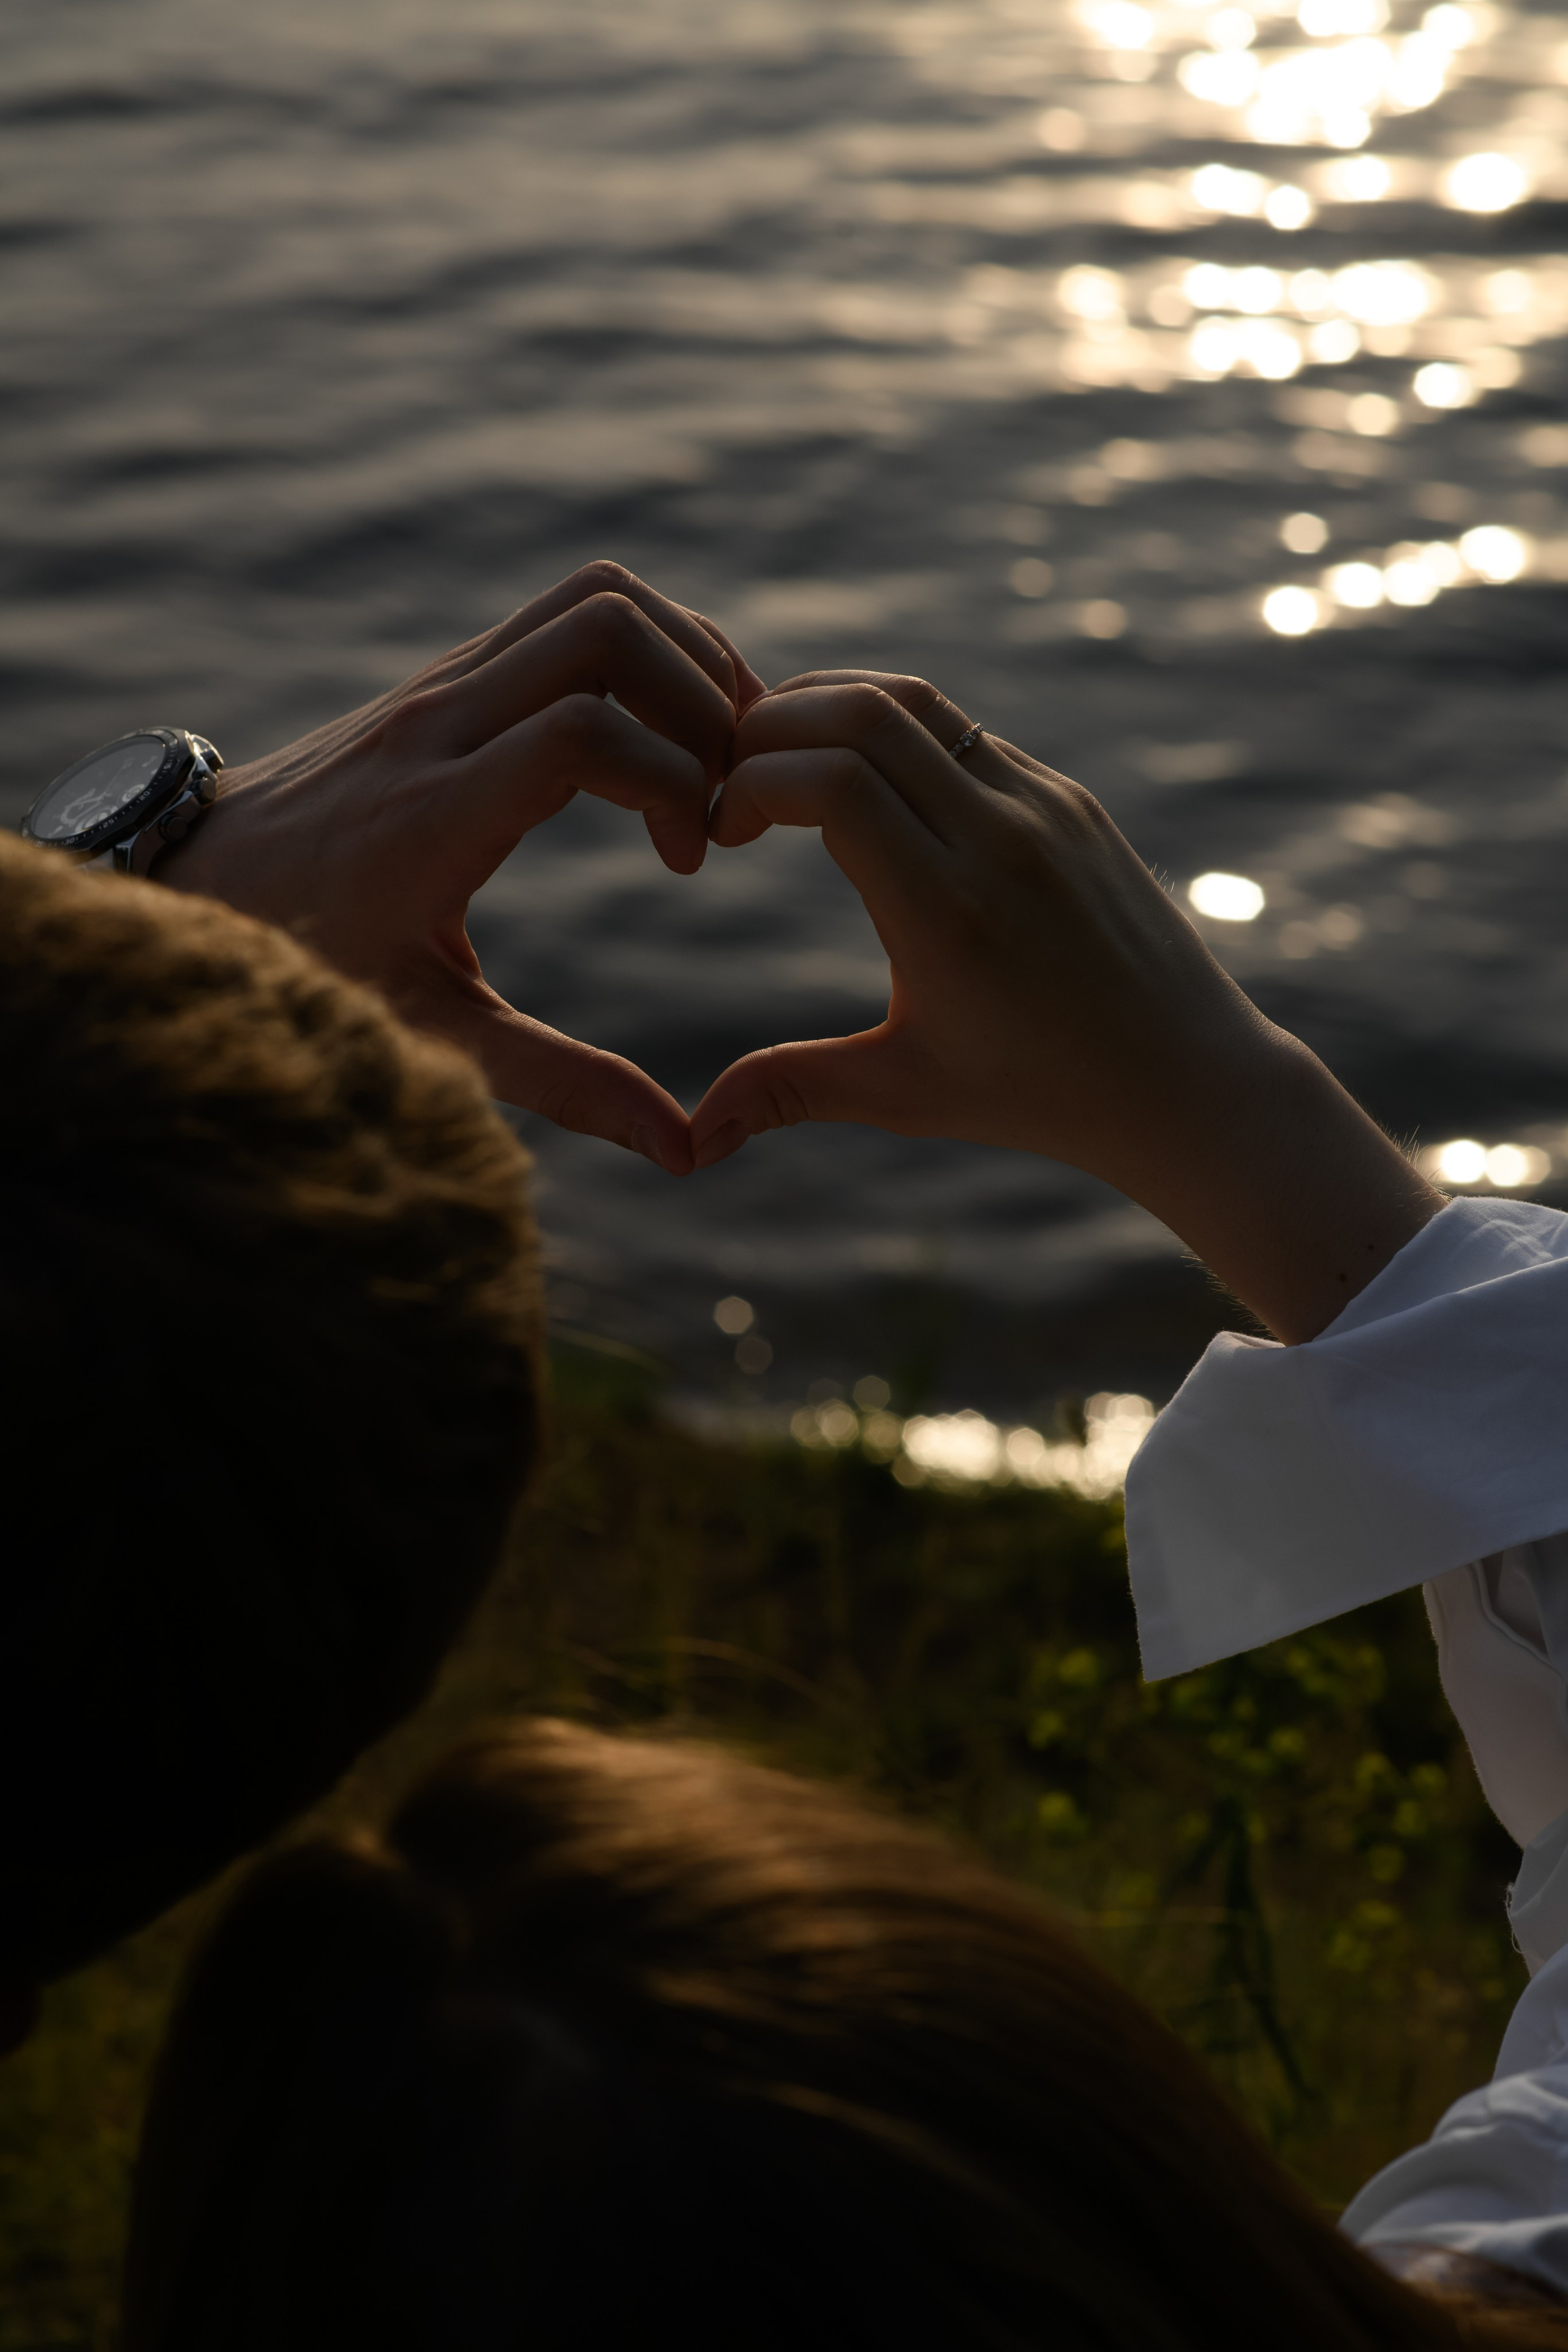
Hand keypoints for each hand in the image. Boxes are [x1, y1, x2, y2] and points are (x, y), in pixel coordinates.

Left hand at [159, 563, 766, 1175]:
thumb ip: (562, 1084)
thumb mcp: (434, 1036)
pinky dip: (644, 657)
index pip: (582, 732)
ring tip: (712, 756)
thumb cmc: (313, 966)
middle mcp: (441, 720)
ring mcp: (445, 681)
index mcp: (436, 810)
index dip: (671, 779)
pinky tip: (661, 743)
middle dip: (701, 695)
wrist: (202, 881)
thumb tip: (681, 1151)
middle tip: (723, 791)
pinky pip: (569, 616)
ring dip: (682, 659)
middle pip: (604, 624)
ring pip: (593, 598)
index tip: (689, 859)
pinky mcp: (453, 673)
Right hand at [691, 671, 1440, 1340]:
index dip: (749, 783)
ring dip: (830, 710)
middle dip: (770, 727)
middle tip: (731, 780)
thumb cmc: (1038, 1096)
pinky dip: (892, 731)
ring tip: (782, 763)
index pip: (829, 781)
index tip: (719, 833)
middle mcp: (1000, 841)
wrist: (1185, 1079)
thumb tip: (695, 1140)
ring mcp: (1043, 807)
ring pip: (915, 701)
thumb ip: (791, 1091)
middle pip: (862, 713)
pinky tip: (858, 779)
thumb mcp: (905, 1093)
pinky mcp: (1068, 799)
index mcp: (949, 913)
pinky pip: (963, 730)